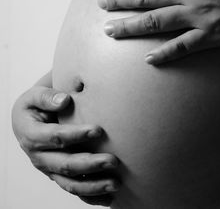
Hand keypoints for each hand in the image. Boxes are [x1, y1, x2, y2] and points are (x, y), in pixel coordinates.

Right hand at [12, 86, 119, 206]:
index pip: (55, 137)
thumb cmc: (35, 106)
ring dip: (93, 185)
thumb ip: (47, 97)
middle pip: (65, 165)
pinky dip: (90, 196)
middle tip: (113, 161)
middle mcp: (39, 156)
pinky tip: (109, 198)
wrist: (29, 120)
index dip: (76, 135)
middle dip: (90, 164)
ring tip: (116, 184)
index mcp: (31, 135)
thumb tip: (64, 100)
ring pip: (70, 184)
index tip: (98, 130)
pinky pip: (73, 189)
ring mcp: (49, 169)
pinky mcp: (58, 175)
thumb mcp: (34, 96)